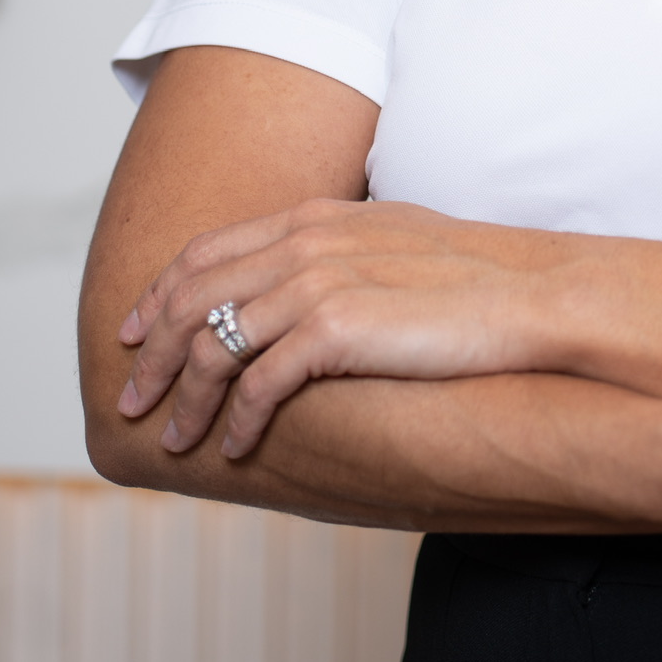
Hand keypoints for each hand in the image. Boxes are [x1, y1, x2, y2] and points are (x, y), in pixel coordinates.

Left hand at [116, 198, 560, 457]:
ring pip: (213, 345)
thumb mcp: (392, 242)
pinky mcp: (336, 329)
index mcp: (315, 216)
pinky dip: (235, 420)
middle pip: (192, 297)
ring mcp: (318, 282)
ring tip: (175, 440)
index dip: (158, 293)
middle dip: (151, 353)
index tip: (133, 332)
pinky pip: (258, 383)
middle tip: (131, 401)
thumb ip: (339, 251)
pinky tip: (235, 446)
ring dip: (185, 400)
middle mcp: (306, 241)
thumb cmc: (474, 278)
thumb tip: (303, 286)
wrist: (530, 294)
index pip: (206, 250)